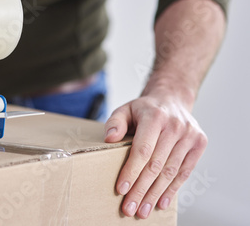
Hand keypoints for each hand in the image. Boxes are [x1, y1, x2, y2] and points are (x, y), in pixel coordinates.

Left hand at [104, 86, 206, 218]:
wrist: (172, 99)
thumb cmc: (144, 109)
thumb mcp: (125, 109)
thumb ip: (115, 122)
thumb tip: (109, 137)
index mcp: (155, 116)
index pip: (142, 149)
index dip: (132, 171)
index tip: (121, 189)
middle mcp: (175, 126)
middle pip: (156, 165)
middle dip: (141, 189)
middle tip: (129, 208)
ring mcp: (189, 135)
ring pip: (170, 172)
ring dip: (155, 194)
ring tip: (142, 210)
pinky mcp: (199, 144)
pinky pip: (185, 172)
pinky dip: (172, 189)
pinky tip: (161, 203)